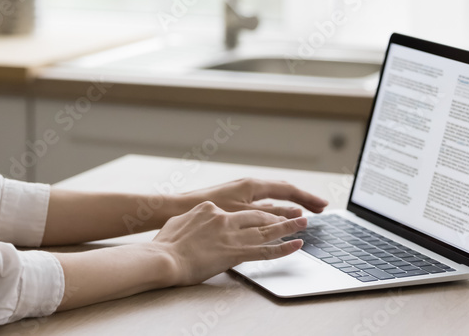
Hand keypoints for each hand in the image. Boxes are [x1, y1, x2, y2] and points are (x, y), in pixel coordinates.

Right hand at [150, 200, 307, 285]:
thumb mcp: (177, 223)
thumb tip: (194, 221)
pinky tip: (296, 245)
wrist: (165, 258)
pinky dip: (283, 248)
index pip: (234, 211)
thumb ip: (191, 220)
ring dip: (288, 226)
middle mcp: (224, 218)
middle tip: (291, 214)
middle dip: (277, 215)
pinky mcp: (236, 252)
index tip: (255, 219)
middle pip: (257, 215)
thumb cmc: (166, 245)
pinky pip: (265, 250)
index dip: (247, 217)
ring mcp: (232, 234)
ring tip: (304, 223)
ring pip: (266, 229)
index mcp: (210, 209)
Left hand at [180, 177, 328, 218]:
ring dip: (289, 204)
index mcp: (252, 185)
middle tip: (320, 208)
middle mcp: (248, 186)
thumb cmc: (208, 209)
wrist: (179, 208)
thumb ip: (269, 215)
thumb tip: (295, 213)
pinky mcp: (233, 200)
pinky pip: (261, 202)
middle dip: (302, 199)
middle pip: (283, 191)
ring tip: (304, 212)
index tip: (323, 205)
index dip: (307, 198)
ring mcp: (241, 192)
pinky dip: (274, 208)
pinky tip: (278, 216)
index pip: (288, 190)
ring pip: (272, 197)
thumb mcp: (243, 214)